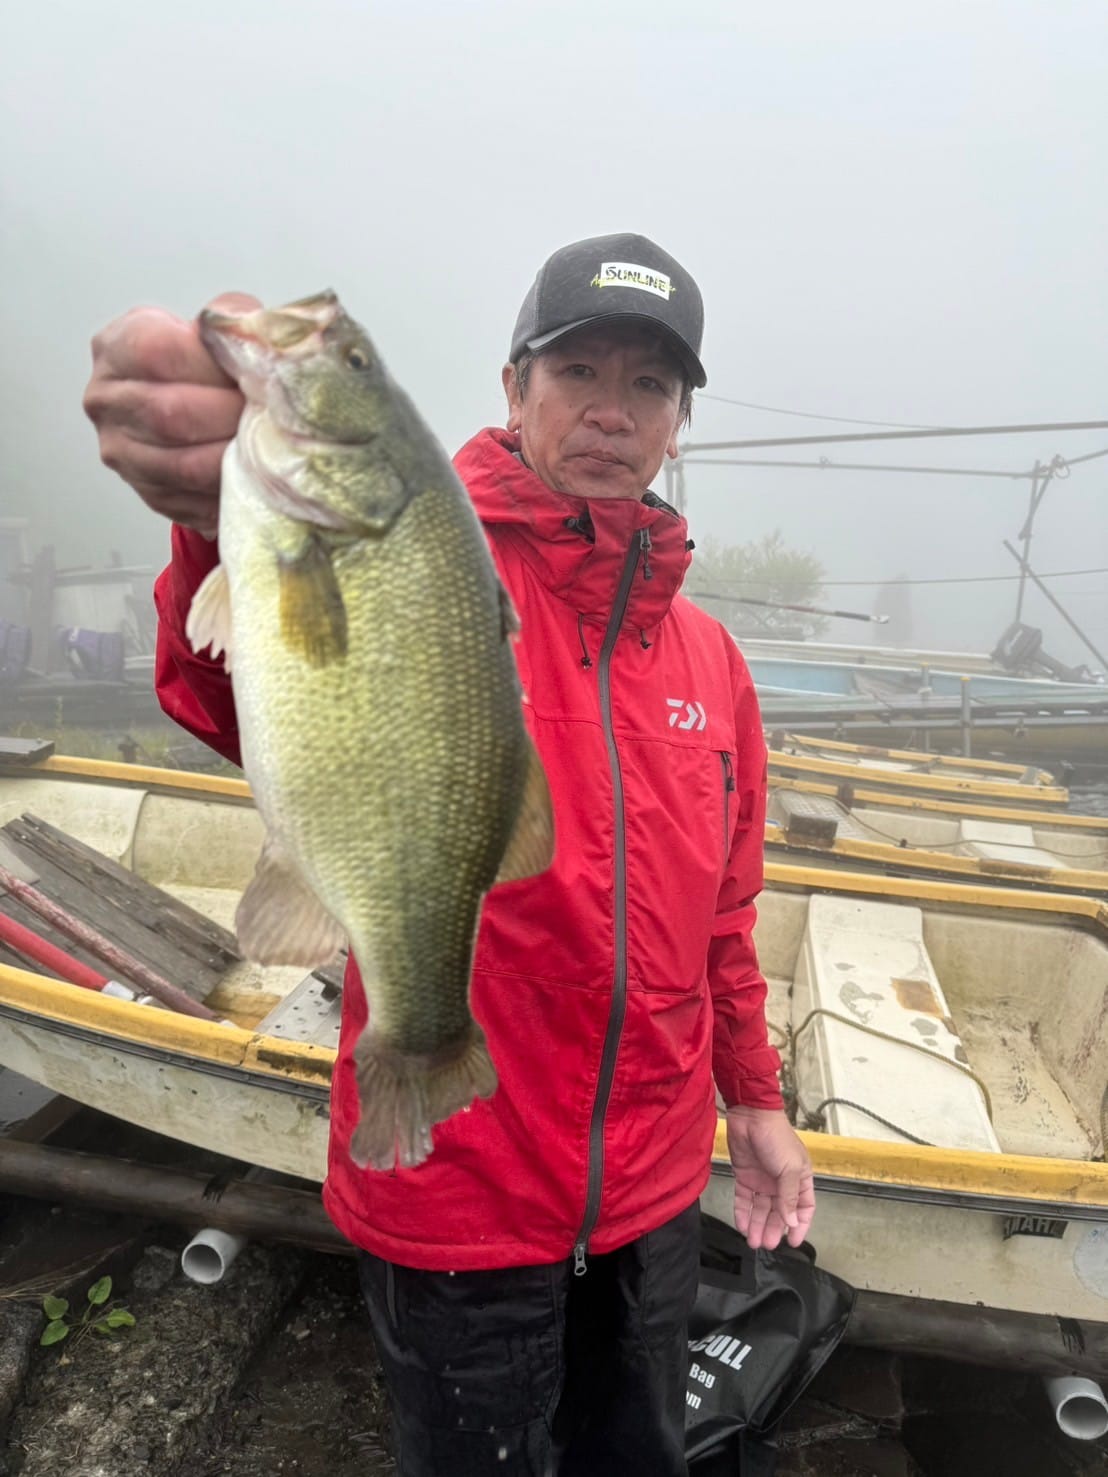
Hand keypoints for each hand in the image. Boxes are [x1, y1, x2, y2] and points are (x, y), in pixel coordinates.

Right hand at [82, 292, 259, 537]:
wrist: (182, 408)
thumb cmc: (200, 365)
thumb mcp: (209, 330)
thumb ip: (228, 323)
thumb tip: (257, 337)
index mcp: (115, 348)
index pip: (157, 353)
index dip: (213, 366)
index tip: (255, 373)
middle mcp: (106, 401)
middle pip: (171, 415)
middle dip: (231, 416)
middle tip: (273, 416)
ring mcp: (121, 452)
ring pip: (183, 465)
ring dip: (235, 458)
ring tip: (270, 446)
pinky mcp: (149, 493)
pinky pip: (194, 500)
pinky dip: (231, 490)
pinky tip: (255, 477)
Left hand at [726, 1105, 814, 1250]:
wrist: (750, 1116)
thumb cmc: (776, 1138)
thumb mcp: (789, 1168)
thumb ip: (789, 1197)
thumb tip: (792, 1222)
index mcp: (799, 1178)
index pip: (804, 1208)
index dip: (800, 1225)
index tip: (793, 1241)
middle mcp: (781, 1182)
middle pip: (779, 1212)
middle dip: (773, 1229)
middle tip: (767, 1244)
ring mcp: (762, 1180)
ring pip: (761, 1209)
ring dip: (757, 1225)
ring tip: (753, 1241)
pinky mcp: (745, 1176)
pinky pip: (744, 1200)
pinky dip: (742, 1213)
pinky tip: (741, 1225)